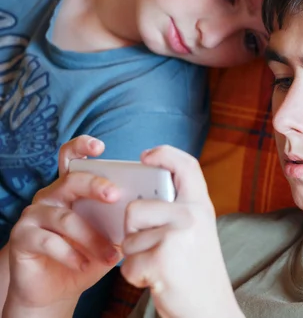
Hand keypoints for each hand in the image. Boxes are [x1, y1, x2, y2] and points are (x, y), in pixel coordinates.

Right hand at [4, 136, 121, 315]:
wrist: (55, 290)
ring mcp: (34, 215)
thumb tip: (147, 208)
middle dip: (95, 185)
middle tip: (116, 196)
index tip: (100, 146)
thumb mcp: (109, 236)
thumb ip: (121, 219)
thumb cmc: (87, 256)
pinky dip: (70, 253)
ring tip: (110, 255)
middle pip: (71, 181)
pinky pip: (47, 240)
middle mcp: (52, 196)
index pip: (72, 158)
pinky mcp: (22, 237)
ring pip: (66, 218)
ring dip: (92, 237)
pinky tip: (84, 264)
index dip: (82, 146)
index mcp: (72, 189)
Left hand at [120, 146, 241, 317]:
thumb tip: (137, 196)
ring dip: (136, 257)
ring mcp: (177, 237)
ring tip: (161, 267)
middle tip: (155, 248)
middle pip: (136, 208)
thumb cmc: (196, 273)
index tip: (145, 156)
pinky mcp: (161, 260)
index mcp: (201, 207)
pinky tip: (157, 280)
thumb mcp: (196, 233)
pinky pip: (128, 263)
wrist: (211, 311)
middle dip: (134, 232)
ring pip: (129, 238)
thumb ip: (176, 212)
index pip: (186, 165)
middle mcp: (192, 216)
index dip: (164, 154)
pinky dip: (135, 277)